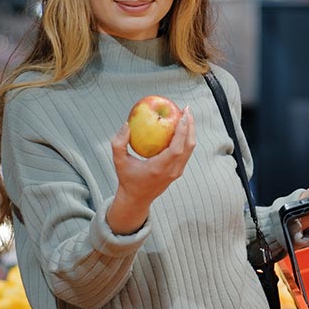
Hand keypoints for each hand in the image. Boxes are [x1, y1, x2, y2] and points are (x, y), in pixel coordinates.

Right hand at [106, 107, 195, 233]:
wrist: (136, 199)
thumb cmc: (127, 179)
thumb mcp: (118, 161)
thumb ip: (119, 143)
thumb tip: (127, 125)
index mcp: (159, 168)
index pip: (176, 148)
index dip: (182, 131)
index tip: (182, 115)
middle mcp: (171, 171)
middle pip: (188, 146)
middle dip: (190, 126)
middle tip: (186, 109)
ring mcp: (177, 172)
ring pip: (190, 149)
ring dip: (190, 131)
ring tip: (186, 115)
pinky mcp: (178, 171)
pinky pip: (186, 152)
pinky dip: (186, 138)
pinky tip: (180, 127)